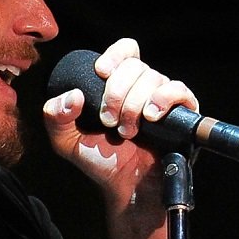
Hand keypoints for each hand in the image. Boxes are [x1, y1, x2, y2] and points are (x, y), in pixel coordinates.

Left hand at [40, 38, 198, 206]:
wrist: (126, 188)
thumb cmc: (100, 162)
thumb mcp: (66, 140)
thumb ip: (55, 115)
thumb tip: (73, 95)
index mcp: (119, 84)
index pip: (125, 51)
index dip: (115, 56)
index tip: (100, 73)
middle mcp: (143, 87)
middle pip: (136, 65)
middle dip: (117, 92)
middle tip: (108, 120)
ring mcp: (163, 100)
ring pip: (154, 78)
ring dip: (135, 103)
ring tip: (126, 131)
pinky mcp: (182, 114)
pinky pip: (180, 91)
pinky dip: (163, 98)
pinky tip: (150, 116)